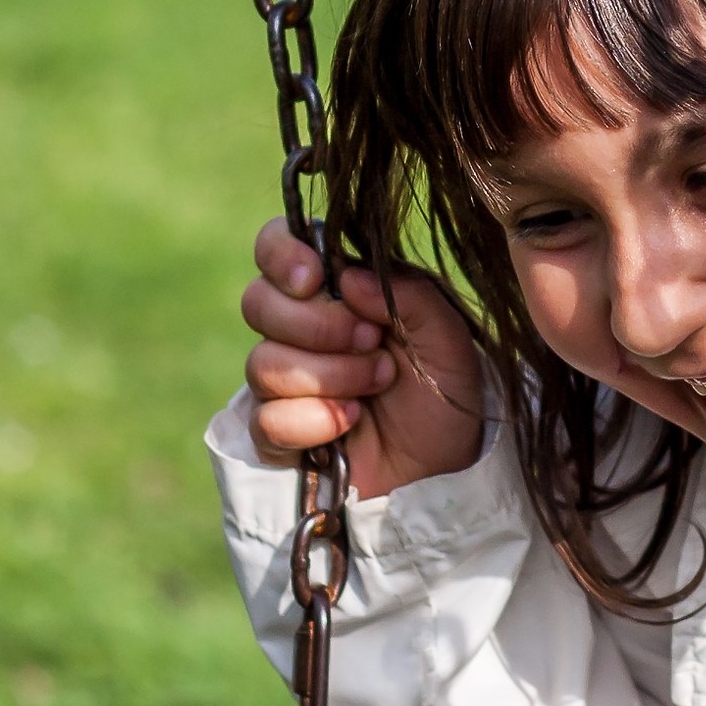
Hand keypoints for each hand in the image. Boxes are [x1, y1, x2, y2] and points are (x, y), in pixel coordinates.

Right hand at [240, 217, 484, 497]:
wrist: (448, 460)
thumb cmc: (446, 386)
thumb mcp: (446, 332)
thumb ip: (406, 292)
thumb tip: (345, 277)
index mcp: (333, 289)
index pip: (274, 246)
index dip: (281, 256)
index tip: (316, 279)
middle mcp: (298, 329)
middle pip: (257, 303)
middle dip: (321, 326)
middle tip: (373, 342)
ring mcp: (284, 381)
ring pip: (263, 363)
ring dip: (330, 375)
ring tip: (377, 383)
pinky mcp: (278, 432)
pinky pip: (266, 419)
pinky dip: (313, 421)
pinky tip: (349, 422)